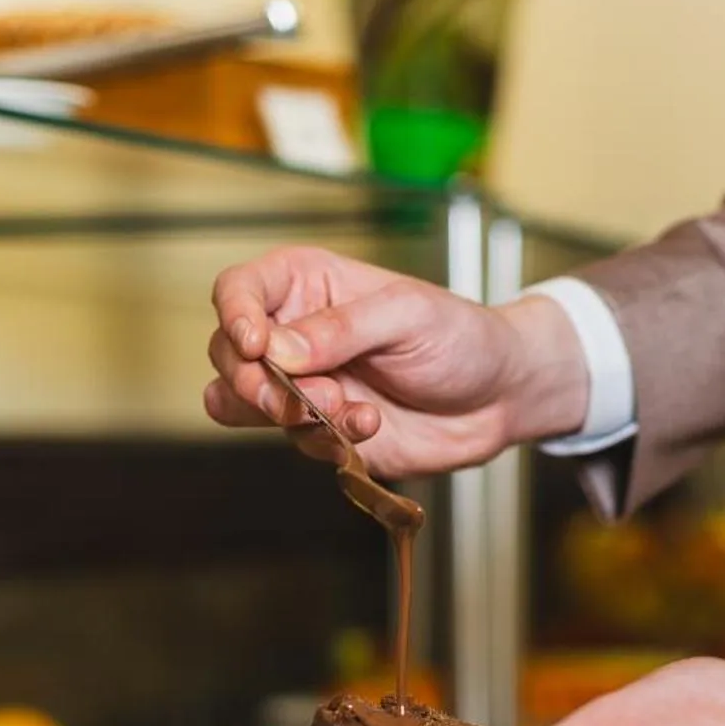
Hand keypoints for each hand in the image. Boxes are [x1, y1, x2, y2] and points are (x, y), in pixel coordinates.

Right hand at [207, 246, 589, 477]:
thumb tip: (278, 349)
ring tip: (339, 409)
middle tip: (303, 396)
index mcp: (307, 285)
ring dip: (282, 413)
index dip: (233, 315)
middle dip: (254, 381)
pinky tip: (369, 425)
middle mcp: (293, 333)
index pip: (238, 289)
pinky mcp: (319, 430)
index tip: (255, 344)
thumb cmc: (460, 337)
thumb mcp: (408, 315)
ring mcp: (303, 385)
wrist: (498, 397)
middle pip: (226, 352)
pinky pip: (291, 440)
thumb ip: (342, 329)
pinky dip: (323, 439)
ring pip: (239, 403)